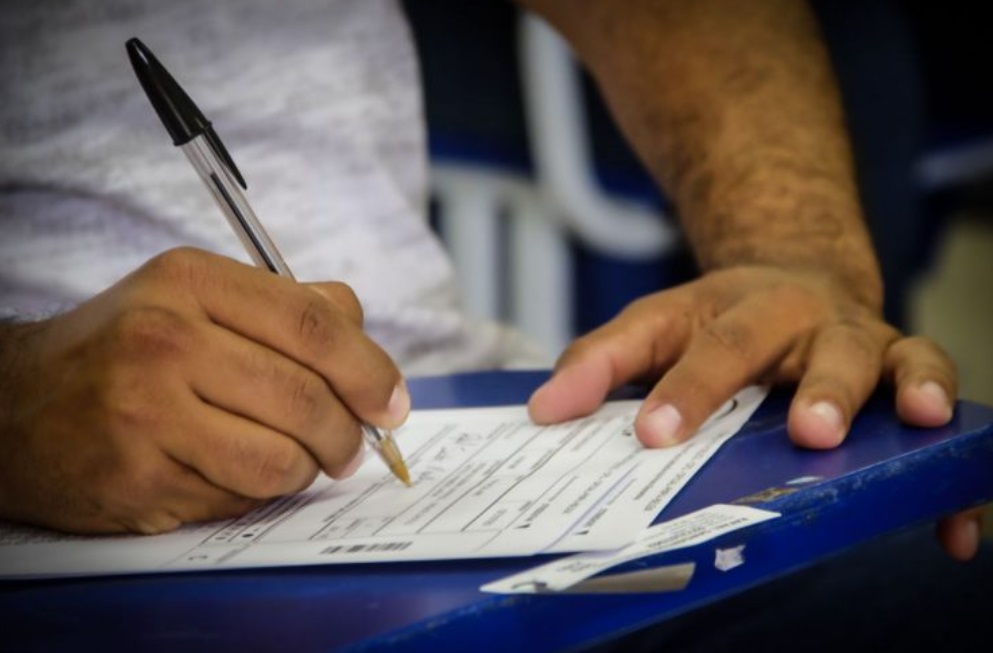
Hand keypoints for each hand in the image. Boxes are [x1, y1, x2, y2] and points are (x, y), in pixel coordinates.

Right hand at [0, 247, 408, 534]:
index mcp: (191, 282)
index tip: (392, 402)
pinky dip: (256, 493)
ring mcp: (146, 413)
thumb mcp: (195, 297)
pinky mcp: (137, 477)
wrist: (16, 405)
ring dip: (305, 470)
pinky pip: (238, 498)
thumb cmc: (125, 348)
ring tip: (295, 461)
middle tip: (351, 446)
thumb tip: (364, 340)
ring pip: (281, 460)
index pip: (314, 325)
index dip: (370, 370)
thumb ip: (286, 307)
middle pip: (306, 398)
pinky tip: (233, 472)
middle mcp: (165, 340)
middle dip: (348, 434)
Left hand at [528, 265, 972, 553]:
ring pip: (902, 356)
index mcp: (745, 310)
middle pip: (824, 345)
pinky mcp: (905, 371)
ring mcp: (867, 343)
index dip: (686, 393)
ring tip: (915, 421)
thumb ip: (603, 360)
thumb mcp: (656, 324)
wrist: (792, 279)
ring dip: (910, 388)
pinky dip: (954, 461)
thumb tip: (545, 407)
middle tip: (809, 431)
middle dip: (823, 388)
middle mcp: (815, 321)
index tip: (655, 436)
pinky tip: (952, 522)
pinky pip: (942, 400)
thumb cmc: (719, 317)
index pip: (714, 346)